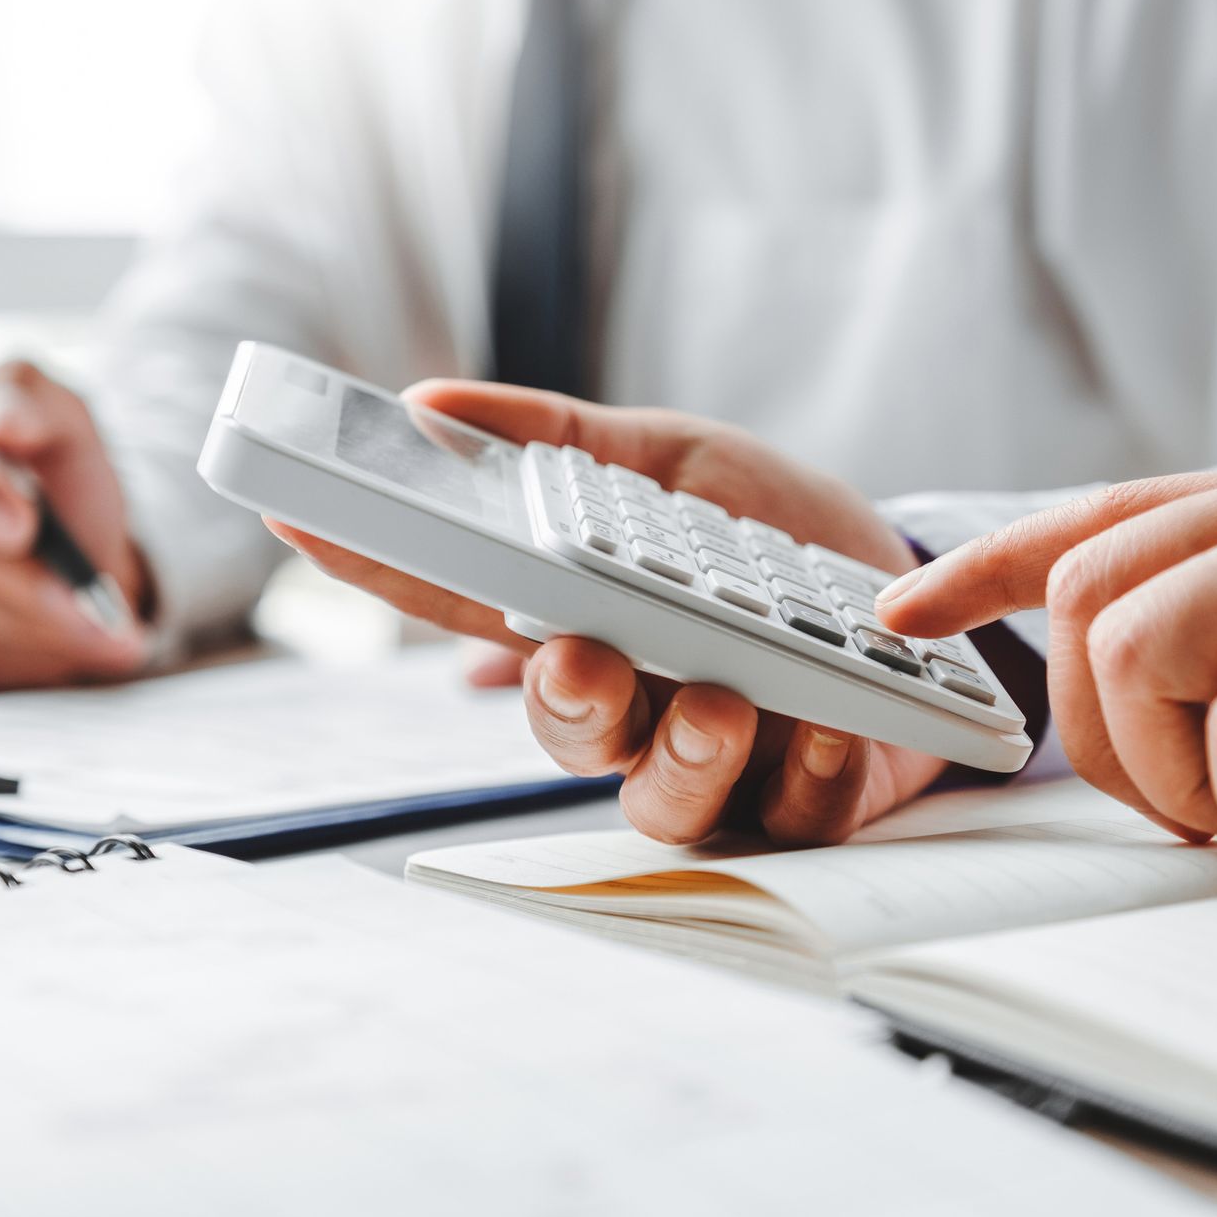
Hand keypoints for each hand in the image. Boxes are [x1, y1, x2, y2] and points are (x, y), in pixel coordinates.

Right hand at [0, 361, 149, 692]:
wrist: (64, 553)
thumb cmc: (55, 478)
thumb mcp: (64, 424)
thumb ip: (34, 402)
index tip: (26, 526)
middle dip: (3, 570)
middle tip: (78, 599)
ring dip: (17, 620)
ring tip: (96, 631)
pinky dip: (6, 650)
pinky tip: (62, 647)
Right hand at [268, 380, 940, 843]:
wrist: (914, 580)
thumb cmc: (772, 529)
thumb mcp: (671, 459)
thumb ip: (561, 439)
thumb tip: (431, 404)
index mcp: (583, 619)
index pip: (464, 602)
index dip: (379, 569)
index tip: (303, 521)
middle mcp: (634, 700)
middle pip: (560, 729)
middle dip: (560, 703)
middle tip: (578, 657)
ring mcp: (716, 758)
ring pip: (661, 801)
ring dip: (683, 757)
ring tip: (723, 703)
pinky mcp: (808, 796)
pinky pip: (792, 812)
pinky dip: (809, 771)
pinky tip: (831, 721)